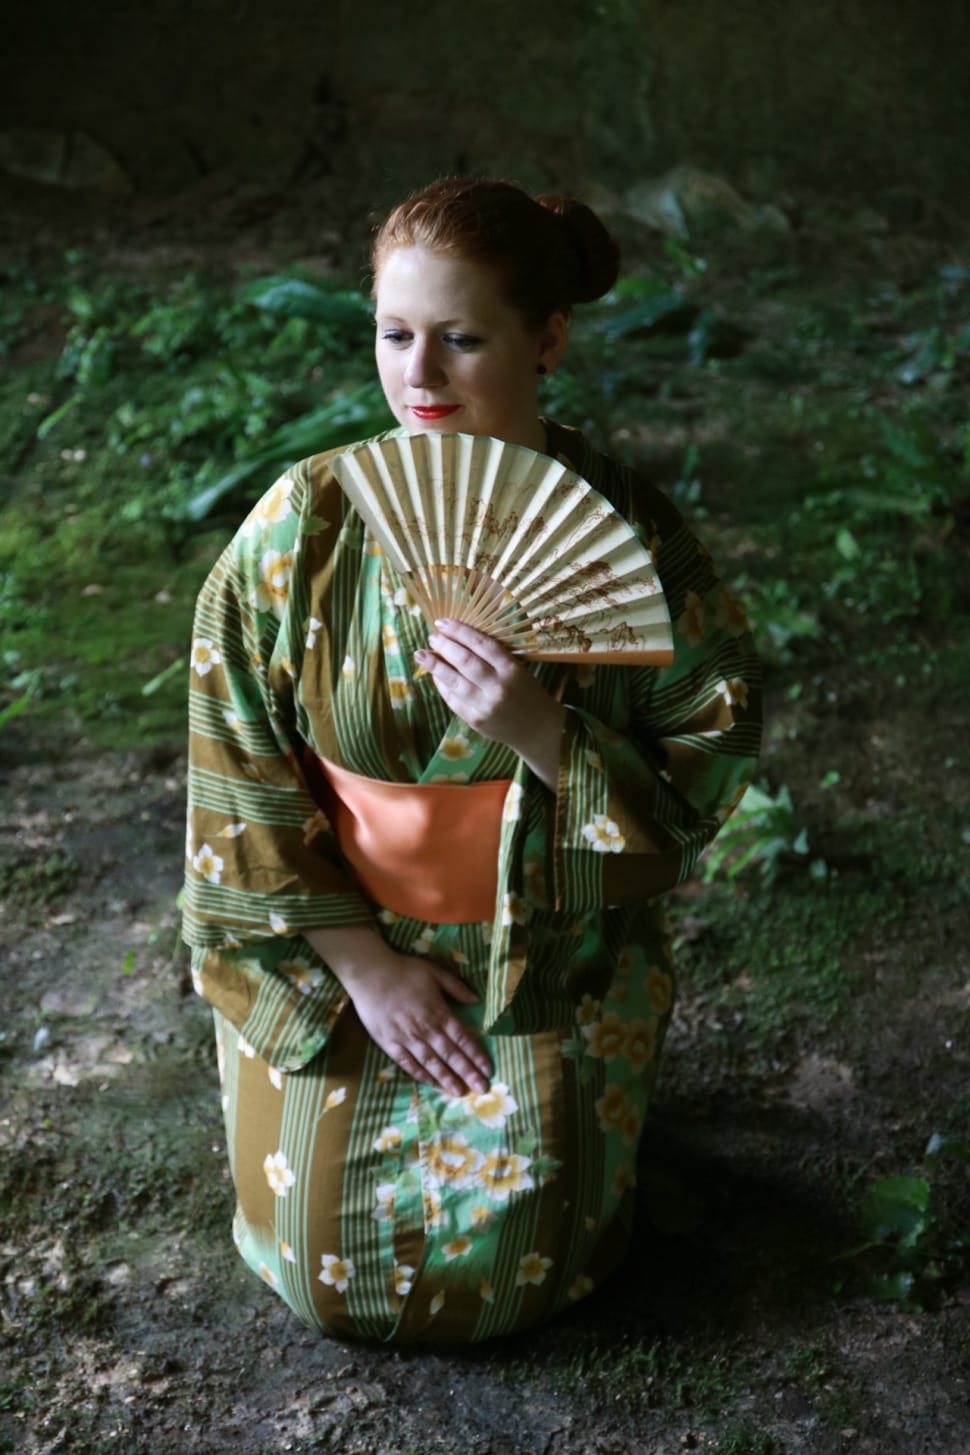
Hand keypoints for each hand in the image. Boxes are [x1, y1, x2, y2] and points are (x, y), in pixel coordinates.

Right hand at [335, 942, 492, 1096]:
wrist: (370, 974)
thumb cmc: (404, 971)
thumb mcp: (435, 972)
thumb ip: (456, 987)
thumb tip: (476, 1000)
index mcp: (438, 1012)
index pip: (462, 1038)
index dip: (476, 1054)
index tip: (488, 1069)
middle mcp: (425, 1029)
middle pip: (450, 1054)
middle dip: (467, 1072)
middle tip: (481, 1089)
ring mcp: (406, 1039)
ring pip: (431, 1063)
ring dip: (446, 1078)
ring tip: (460, 1093)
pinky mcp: (390, 1044)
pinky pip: (408, 1063)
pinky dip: (421, 1075)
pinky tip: (432, 1084)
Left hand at [415, 618, 564, 788]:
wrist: (537, 729)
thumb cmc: (527, 692)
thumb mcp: (519, 669)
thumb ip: (493, 657)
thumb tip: (458, 639)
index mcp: (512, 670)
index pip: (481, 644)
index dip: (459, 631)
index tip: (443, 622)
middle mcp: (498, 687)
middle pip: (465, 661)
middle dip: (444, 646)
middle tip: (432, 637)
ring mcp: (485, 706)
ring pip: (454, 681)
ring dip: (435, 666)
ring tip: (422, 654)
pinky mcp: (475, 721)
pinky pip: (453, 700)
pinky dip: (441, 685)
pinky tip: (435, 675)